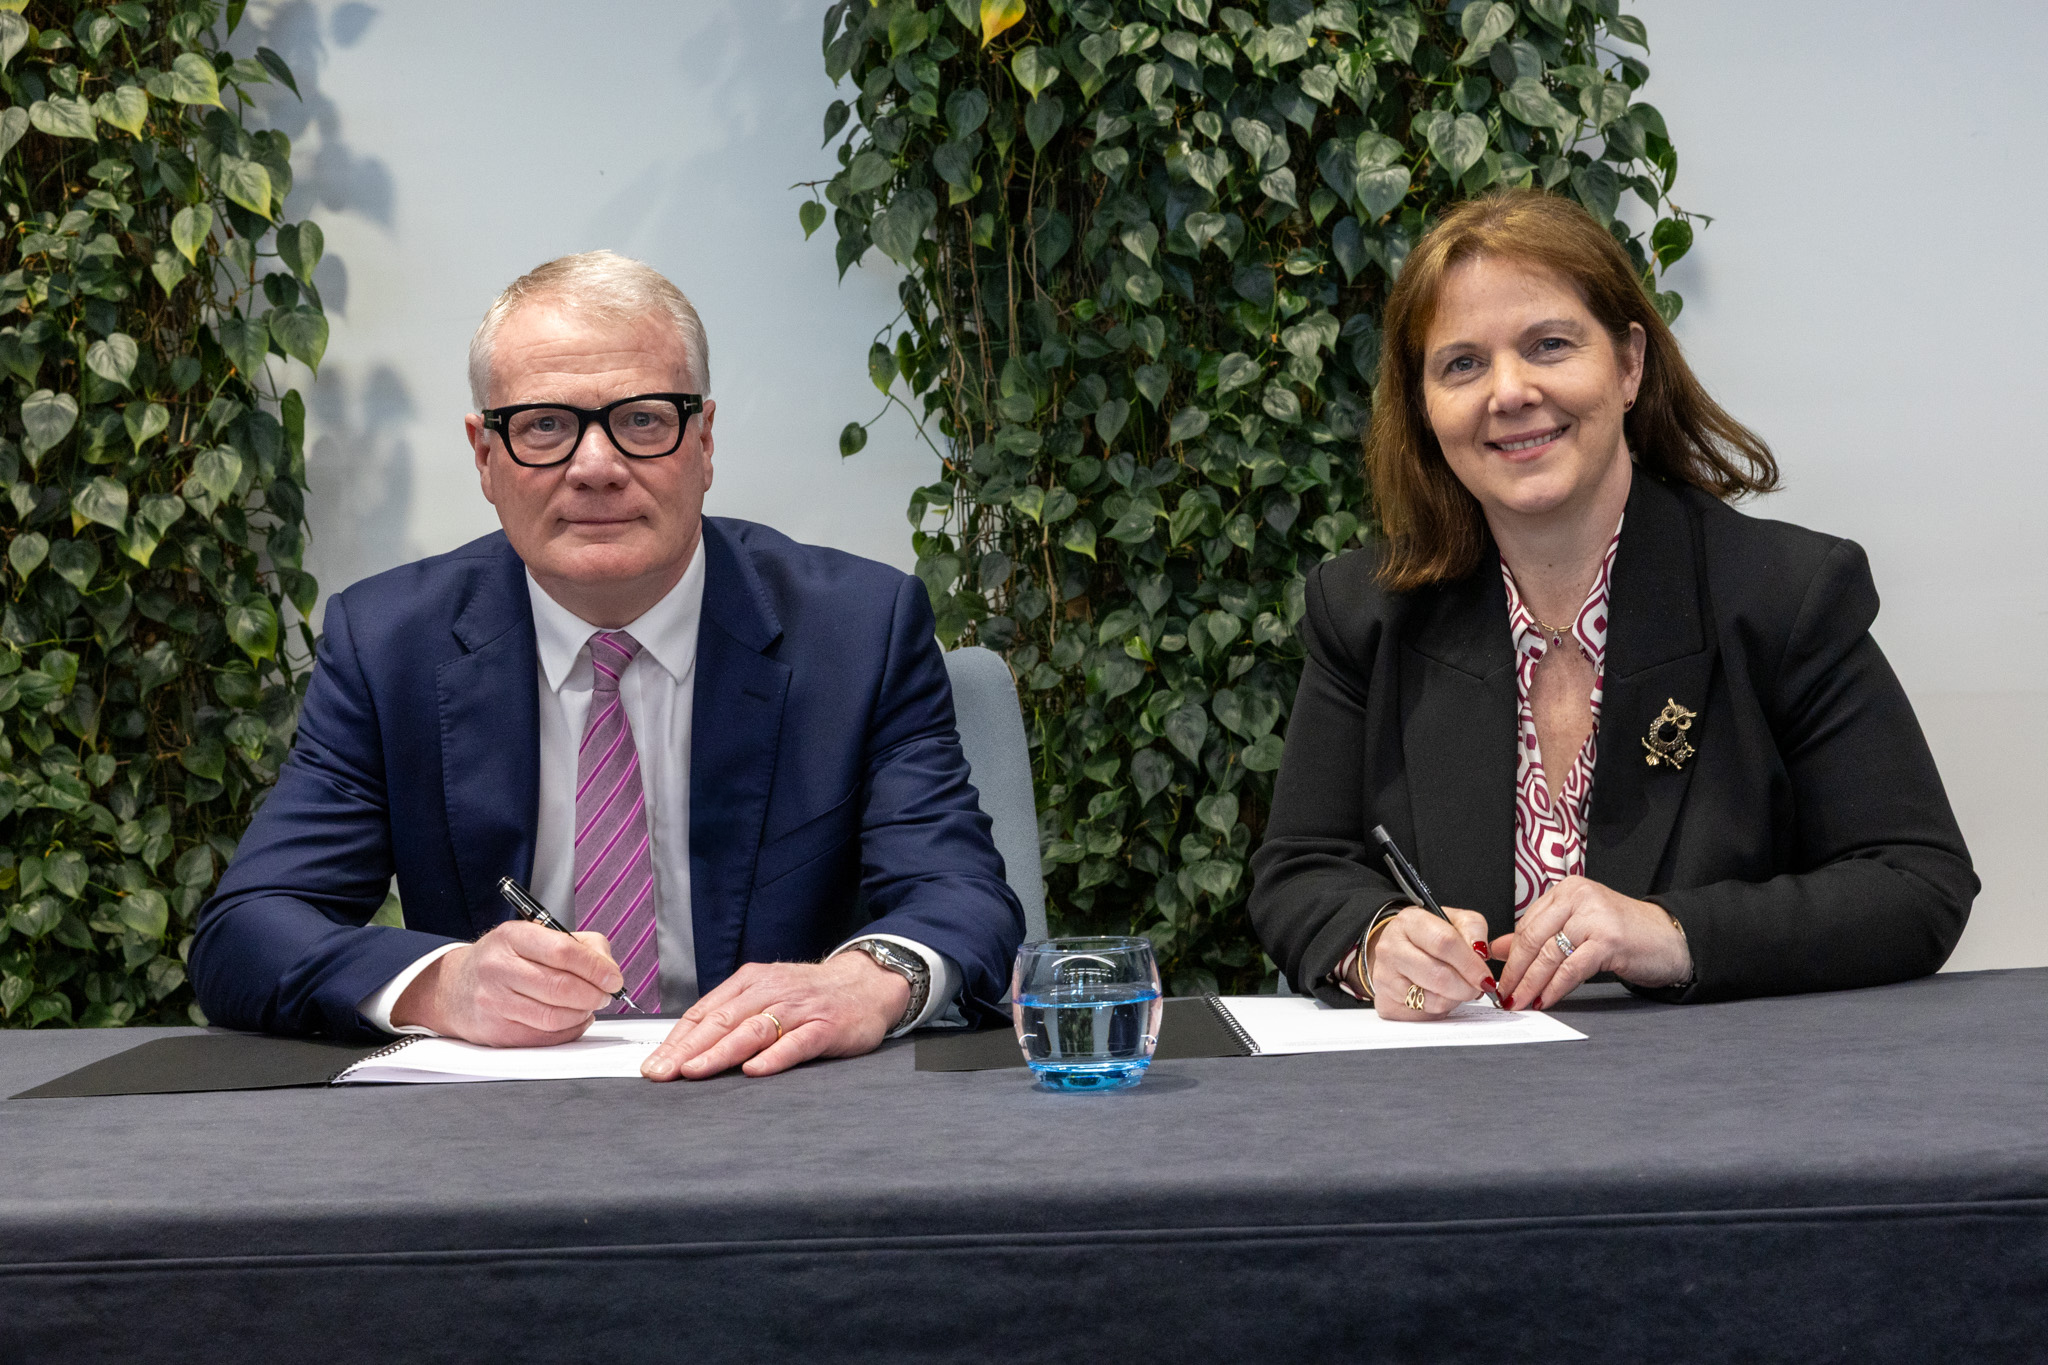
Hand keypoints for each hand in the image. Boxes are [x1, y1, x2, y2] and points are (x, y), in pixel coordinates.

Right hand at [389, 921, 622, 1045]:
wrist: (453, 988)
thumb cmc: (505, 960)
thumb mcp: (535, 936)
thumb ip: (580, 945)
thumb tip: (609, 970)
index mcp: (513, 937)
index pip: (564, 952)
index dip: (596, 968)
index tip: (613, 978)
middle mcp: (499, 968)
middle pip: (561, 987)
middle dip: (593, 995)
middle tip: (604, 995)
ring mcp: (494, 1002)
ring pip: (554, 1017)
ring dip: (582, 1015)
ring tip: (588, 1007)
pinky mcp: (495, 1032)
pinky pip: (543, 1038)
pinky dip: (568, 1032)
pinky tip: (572, 1021)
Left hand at [640, 952, 910, 1080]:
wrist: (867, 984)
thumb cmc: (810, 995)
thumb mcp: (767, 992)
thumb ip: (733, 1014)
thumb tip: (687, 1047)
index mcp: (750, 982)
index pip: (704, 1012)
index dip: (676, 1040)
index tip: (653, 1064)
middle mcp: (770, 991)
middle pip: (722, 1021)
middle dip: (687, 1049)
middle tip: (661, 1073)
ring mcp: (799, 1008)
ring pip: (753, 1030)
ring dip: (720, 1052)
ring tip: (694, 1071)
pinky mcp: (826, 1026)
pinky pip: (797, 1043)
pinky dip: (775, 1056)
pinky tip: (755, 1070)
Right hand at [1368, 905, 1497, 1019]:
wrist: (1396, 950)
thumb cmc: (1428, 937)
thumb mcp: (1453, 920)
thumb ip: (1473, 929)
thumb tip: (1480, 954)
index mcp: (1409, 922)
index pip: (1444, 943)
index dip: (1470, 963)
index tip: (1485, 976)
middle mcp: (1391, 949)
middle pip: (1438, 976)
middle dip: (1466, 987)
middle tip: (1477, 987)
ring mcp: (1385, 977)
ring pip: (1432, 1000)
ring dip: (1455, 999)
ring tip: (1458, 989)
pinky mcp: (1386, 1002)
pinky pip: (1424, 1014)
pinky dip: (1440, 1008)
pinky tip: (1440, 995)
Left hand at [1491, 875, 1691, 1010]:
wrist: (1670, 938)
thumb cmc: (1623, 933)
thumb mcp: (1577, 927)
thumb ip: (1538, 935)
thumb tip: (1496, 949)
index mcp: (1567, 890)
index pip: (1527, 924)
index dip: (1510, 955)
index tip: (1499, 976)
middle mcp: (1578, 897)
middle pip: (1533, 939)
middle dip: (1515, 972)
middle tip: (1504, 995)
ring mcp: (1594, 917)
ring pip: (1549, 955)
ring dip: (1530, 984)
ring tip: (1520, 1002)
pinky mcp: (1609, 940)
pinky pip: (1572, 969)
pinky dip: (1555, 988)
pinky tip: (1546, 1000)